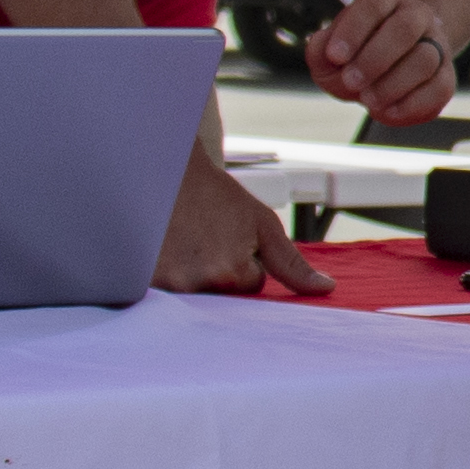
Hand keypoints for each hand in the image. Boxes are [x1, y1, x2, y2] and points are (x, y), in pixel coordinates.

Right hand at [157, 158, 325, 296]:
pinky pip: (166, 296)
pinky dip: (169, 277)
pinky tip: (167, 253)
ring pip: (196, 295)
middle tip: (205, 240)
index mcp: (232, 273)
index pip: (251, 287)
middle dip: (220, 274)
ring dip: (194, 276)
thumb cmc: (217, 196)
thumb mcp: (262, 225)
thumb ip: (293, 264)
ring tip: (185, 244)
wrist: (167, 171)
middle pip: (223, 297)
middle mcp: (198, 285)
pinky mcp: (143, 283)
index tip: (228, 237)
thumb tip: (326, 290)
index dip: (244, 261)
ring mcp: (166, 286)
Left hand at [306, 0, 456, 125]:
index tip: (334, 56)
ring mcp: (436, 43)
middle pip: (405, 28)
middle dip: (375, 58)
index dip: (354, 29)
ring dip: (393, 84)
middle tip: (351, 82)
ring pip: (425, 59)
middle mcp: (416, 15)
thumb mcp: (330, 51)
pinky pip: (441, 88)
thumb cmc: (355, 55)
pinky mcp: (446, 74)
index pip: (374, 4)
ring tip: (368, 100)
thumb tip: (324, 50)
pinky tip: (388, 112)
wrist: (389, 65)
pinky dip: (413, 105)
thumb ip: (320, 50)